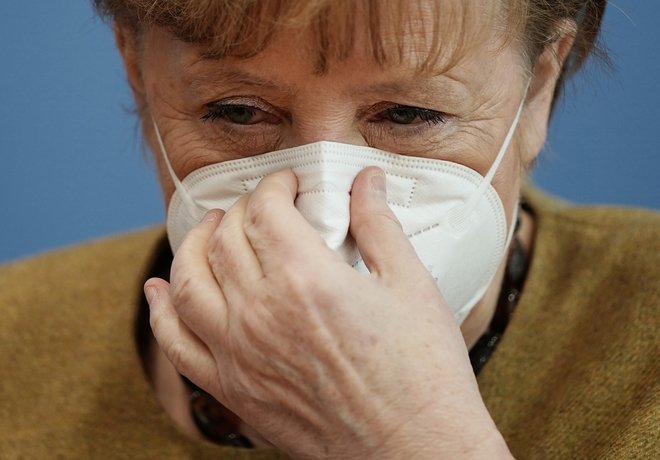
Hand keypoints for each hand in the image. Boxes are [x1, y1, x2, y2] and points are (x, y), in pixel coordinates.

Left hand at [145, 167, 511, 458]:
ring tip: (211, 231)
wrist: (413, 448)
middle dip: (240, 209)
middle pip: (226, 239)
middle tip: (260, 206)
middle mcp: (261, 312)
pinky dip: (160, 311)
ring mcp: (239, 353)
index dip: (275, 185)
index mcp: (306, 279)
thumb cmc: (421, 371)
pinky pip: (176, 344)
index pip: (266, 210)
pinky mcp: (233, 389)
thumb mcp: (410, 285)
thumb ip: (378, 225)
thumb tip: (366, 181)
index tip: (288, 183)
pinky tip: (158, 290)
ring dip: (193, 245)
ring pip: (188, 281)